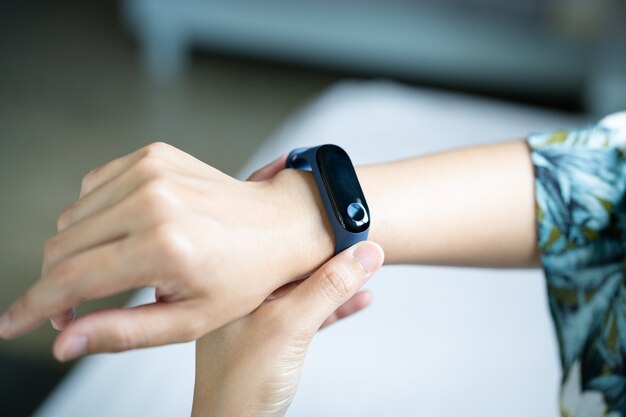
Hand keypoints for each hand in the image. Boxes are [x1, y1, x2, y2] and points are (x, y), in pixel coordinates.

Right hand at [0, 143, 333, 360]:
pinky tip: (122, 233)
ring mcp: (151, 171)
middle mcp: (152, 202)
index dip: (32, 306)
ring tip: (109, 271)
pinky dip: (95, 215)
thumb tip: (62, 340)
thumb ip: (121, 332)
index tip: (11, 323)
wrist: (278, 224)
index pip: (70, 280)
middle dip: (55, 283)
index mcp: (163, 248)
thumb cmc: (243, 277)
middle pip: (61, 246)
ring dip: (75, 250)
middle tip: (75, 308)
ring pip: (72, 217)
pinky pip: (93, 187)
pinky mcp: (152, 154)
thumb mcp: (189, 320)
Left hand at [192, 241, 383, 416]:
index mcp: (236, 284)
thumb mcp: (291, 326)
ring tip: (368, 269)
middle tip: (363, 243)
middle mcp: (245, 298)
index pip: (281, 248)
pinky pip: (310, 314)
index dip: (318, 237)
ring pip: (305, 290)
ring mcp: (259, 319)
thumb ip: (328, 288)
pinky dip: (335, 307)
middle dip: (332, 257)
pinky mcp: (274, 339)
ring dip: (338, 283)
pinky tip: (358, 299)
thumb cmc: (241, 386)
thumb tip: (363, 254)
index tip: (351, 228)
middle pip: (296, 267)